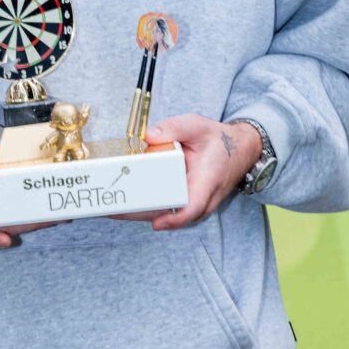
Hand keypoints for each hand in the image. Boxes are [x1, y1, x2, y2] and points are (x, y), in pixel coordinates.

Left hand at [114, 114, 261, 230]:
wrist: (239, 151)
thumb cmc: (218, 140)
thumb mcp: (198, 126)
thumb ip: (174, 127)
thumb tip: (148, 136)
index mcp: (207, 180)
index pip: (194, 207)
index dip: (176, 219)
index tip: (157, 222)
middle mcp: (201, 198)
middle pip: (170, 215)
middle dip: (140, 214)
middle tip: (113, 210)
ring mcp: (193, 204)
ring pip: (164, 215)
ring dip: (138, 213)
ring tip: (109, 208)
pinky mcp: (184, 202)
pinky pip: (164, 209)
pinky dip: (144, 207)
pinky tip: (122, 202)